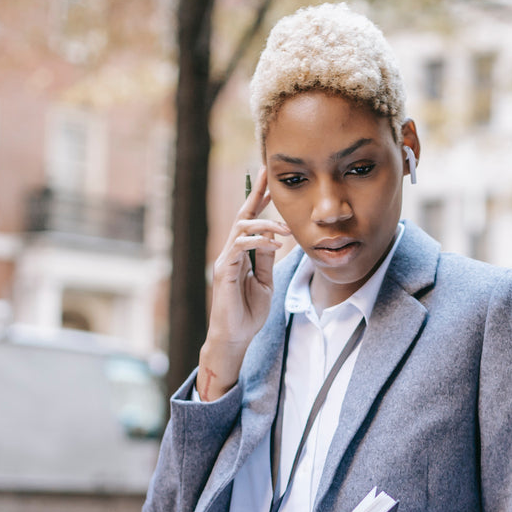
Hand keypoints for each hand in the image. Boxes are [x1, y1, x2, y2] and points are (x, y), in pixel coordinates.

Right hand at [197, 168, 291, 399]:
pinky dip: (259, 242)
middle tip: (266, 175)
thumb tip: (274, 239)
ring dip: (266, 224)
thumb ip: (266, 260)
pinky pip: (240, 246)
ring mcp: (225, 260)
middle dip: (255, 194)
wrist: (235, 337)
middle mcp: (230, 252)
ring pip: (241, 227)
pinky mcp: (224, 270)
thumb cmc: (248, 313)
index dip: (258, 202)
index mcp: (241, 254)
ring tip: (287, 230)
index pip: (249, 222)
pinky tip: (276, 245)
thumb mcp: (265, 282)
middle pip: (241, 215)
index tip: (270, 185)